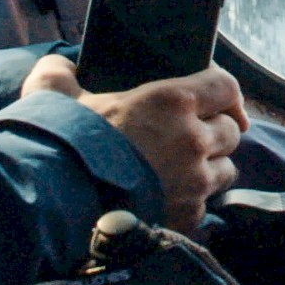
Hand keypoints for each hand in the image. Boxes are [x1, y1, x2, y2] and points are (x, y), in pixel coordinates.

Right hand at [23, 56, 248, 228]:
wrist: (55, 205)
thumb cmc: (61, 143)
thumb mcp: (53, 93)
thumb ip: (61, 73)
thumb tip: (61, 66)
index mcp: (172, 102)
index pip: (226, 87)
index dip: (225, 92)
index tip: (220, 99)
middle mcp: (192, 140)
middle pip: (231, 131)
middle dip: (216, 130)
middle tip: (192, 135)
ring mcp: (193, 182)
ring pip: (226, 169)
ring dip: (211, 167)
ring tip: (185, 169)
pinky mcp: (186, 217)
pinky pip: (205, 206)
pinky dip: (193, 201)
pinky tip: (169, 198)